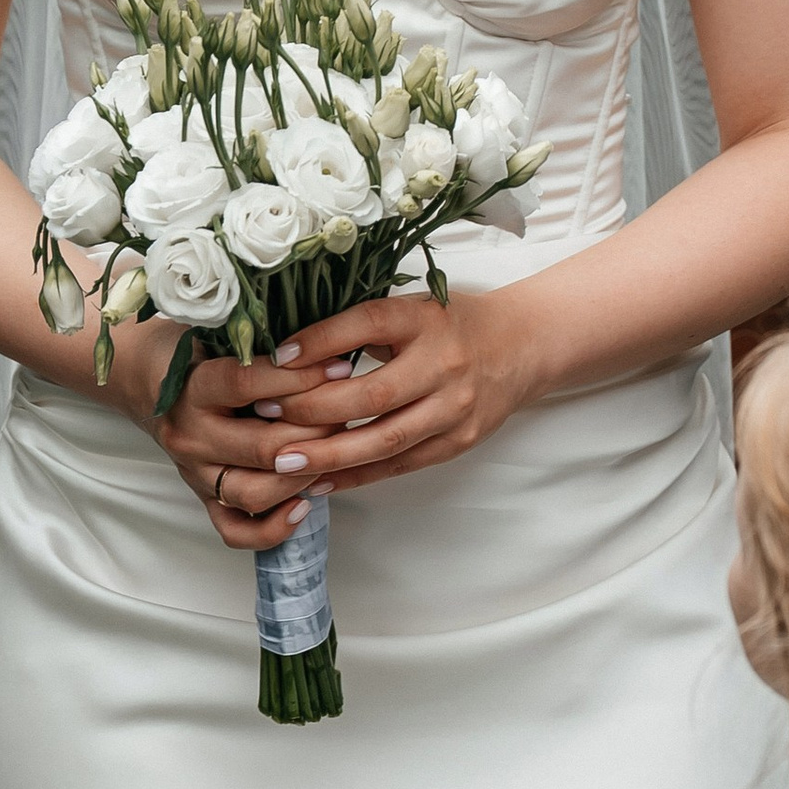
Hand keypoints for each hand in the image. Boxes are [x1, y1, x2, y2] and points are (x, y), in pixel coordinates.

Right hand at [113, 323, 322, 556]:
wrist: (143, 379)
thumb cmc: (189, 350)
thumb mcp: (212, 331)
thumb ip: (253, 340)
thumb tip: (317, 339)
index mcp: (191, 388)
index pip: (247, 384)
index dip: (299, 377)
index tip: (339, 366)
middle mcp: (190, 435)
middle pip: (262, 447)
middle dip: (315, 432)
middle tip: (347, 412)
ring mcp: (195, 472)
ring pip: (254, 493)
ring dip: (301, 477)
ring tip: (332, 453)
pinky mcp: (202, 497)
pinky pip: (236, 530)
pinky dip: (273, 527)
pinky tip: (305, 505)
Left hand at [239, 288, 538, 494]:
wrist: (522, 346)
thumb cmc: (452, 324)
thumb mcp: (411, 309)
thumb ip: (360, 326)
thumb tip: (289, 350)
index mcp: (425, 319)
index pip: (367, 325)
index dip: (319, 341)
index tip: (276, 358)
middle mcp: (443, 364)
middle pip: (372, 394)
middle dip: (313, 409)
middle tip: (266, 416)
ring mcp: (454, 408)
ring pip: (385, 439)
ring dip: (330, 454)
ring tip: (283, 462)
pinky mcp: (457, 441)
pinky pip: (400, 464)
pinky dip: (358, 475)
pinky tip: (320, 480)